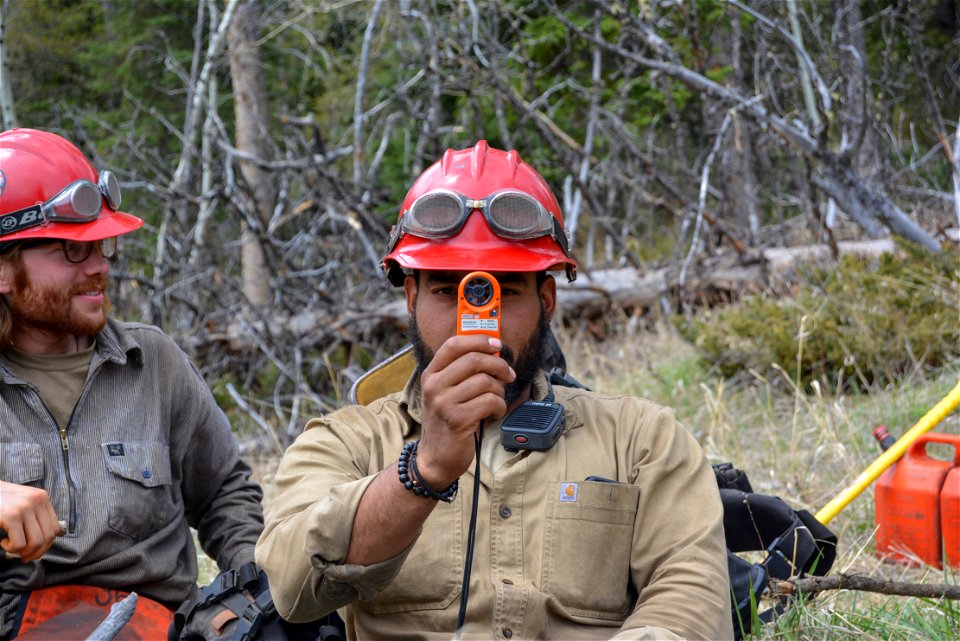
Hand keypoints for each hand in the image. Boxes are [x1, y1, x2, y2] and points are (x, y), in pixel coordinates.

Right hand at [0, 480, 61, 561]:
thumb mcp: (22, 502)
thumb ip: (34, 516)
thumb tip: (45, 542)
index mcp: (42, 497)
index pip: (55, 528)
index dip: (47, 544)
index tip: (35, 551)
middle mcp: (37, 501)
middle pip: (49, 537)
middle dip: (36, 552)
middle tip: (24, 557)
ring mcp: (25, 507)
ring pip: (36, 542)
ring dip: (24, 552)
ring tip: (12, 549)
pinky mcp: (12, 516)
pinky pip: (19, 544)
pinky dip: (11, 549)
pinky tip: (3, 542)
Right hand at [417, 335, 514, 485]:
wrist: (435, 458)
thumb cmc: (447, 421)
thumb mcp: (446, 392)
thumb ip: (462, 372)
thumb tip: (494, 352)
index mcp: (431, 374)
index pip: (454, 344)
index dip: (479, 340)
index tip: (497, 344)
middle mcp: (434, 385)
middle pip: (474, 360)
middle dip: (499, 365)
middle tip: (509, 375)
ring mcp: (444, 402)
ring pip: (485, 382)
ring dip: (499, 391)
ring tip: (496, 401)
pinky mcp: (457, 419)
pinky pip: (490, 401)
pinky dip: (499, 407)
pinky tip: (494, 414)